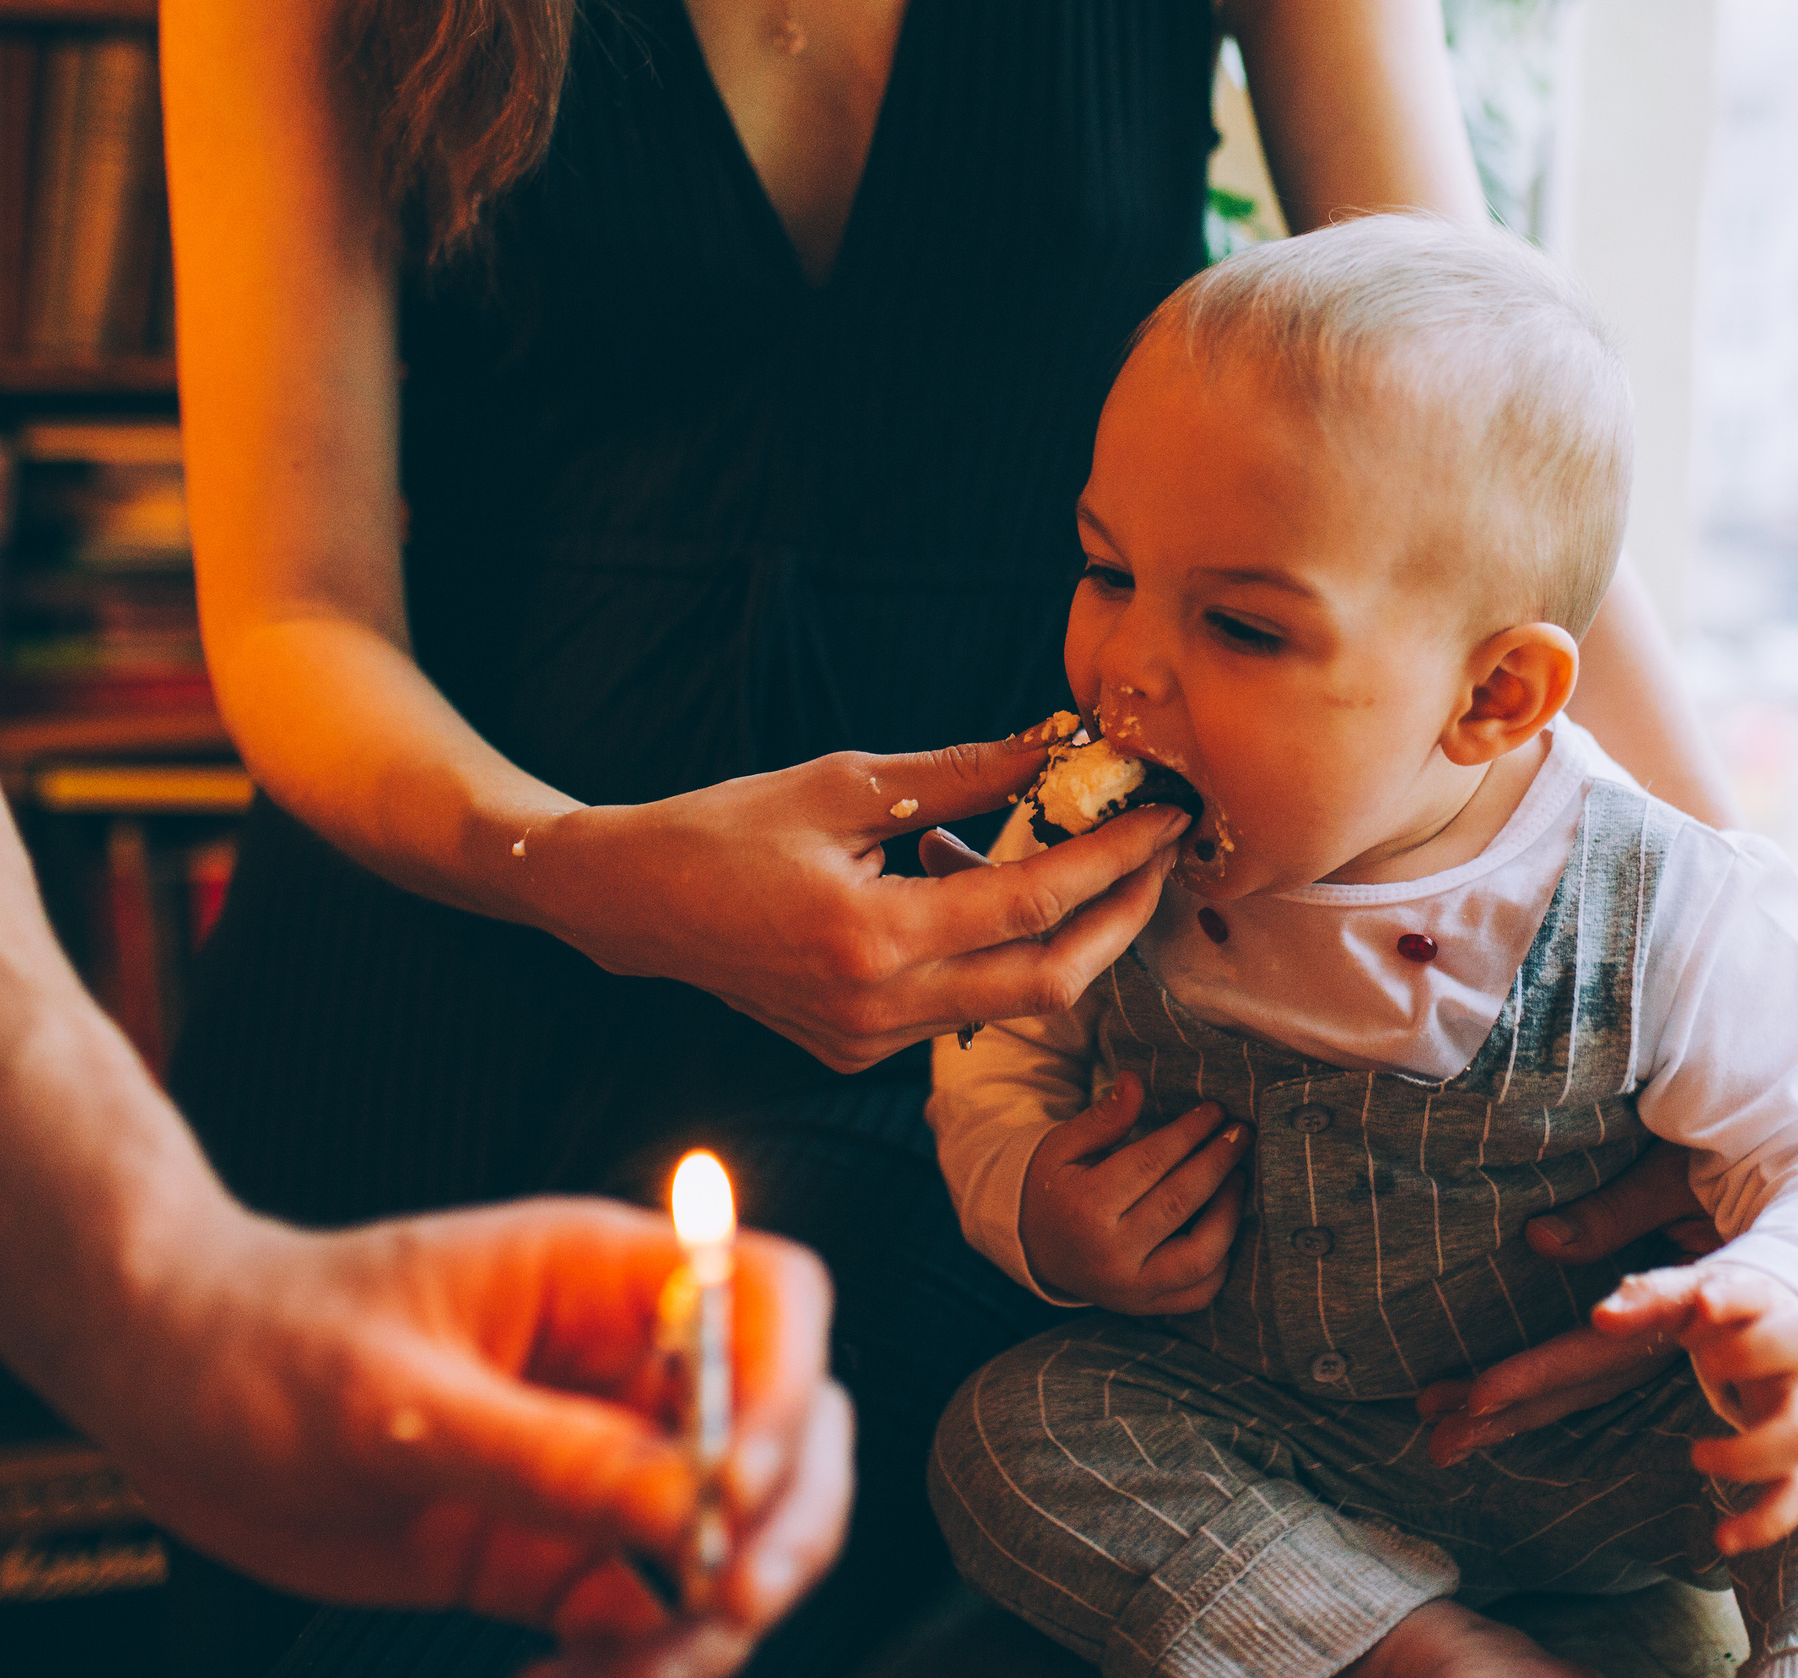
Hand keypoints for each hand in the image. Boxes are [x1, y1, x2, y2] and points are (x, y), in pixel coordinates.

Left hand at [81, 1199, 848, 1677]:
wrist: (158, 1388)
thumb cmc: (259, 1337)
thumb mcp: (392, 1400)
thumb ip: (546, 1456)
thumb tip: (686, 1508)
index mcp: (601, 1277)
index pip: (766, 1297)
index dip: (785, 1384)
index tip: (737, 1483)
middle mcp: (621, 1366)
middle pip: (784, 1430)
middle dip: (782, 1524)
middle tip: (727, 1604)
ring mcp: (593, 1464)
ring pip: (719, 1541)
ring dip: (701, 1622)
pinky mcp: (549, 1551)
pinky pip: (635, 1617)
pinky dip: (628, 1668)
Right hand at [526, 738, 1189, 1072]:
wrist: (633, 902)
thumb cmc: (728, 827)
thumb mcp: (844, 783)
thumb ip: (962, 774)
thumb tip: (1059, 746)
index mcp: (871, 936)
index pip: (1033, 904)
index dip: (1113, 860)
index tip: (1165, 817)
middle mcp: (876, 1007)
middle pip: (1050, 981)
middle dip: (1121, 919)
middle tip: (1161, 857)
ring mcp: (867, 1041)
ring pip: (1012, 1000)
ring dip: (1063, 935)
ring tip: (1081, 859)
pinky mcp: (857, 1051)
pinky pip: (961, 1007)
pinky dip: (994, 952)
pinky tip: (979, 888)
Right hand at [1020, 1073, 1251, 1312]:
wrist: (1032, 1247)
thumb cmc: (1053, 1187)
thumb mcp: (1064, 1146)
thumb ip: (1102, 1118)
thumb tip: (1134, 1081)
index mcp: (1086, 1209)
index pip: (1152, 1162)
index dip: (1189, 1132)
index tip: (1215, 1110)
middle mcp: (1111, 1255)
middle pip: (1181, 1202)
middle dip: (1218, 1162)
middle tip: (1241, 1133)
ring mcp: (1131, 1289)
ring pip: (1201, 1257)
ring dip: (1230, 1212)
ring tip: (1239, 1176)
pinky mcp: (1147, 1307)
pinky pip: (1200, 1292)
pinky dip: (1221, 1259)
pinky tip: (1227, 1222)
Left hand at [1417, 1142, 1725, 1462]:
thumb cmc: (1736, 1172)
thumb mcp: (1673, 1183)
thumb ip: (1613, 1214)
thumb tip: (1538, 1239)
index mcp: (1683, 1303)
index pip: (1599, 1350)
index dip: (1538, 1374)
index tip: (1477, 1398)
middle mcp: (1676, 1335)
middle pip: (1584, 1381)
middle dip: (1510, 1411)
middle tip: (1437, 1438)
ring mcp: (1674, 1340)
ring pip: (1589, 1384)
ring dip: (1518, 1411)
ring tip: (1444, 1434)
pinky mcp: (1669, 1333)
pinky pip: (1603, 1373)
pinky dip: (1550, 1393)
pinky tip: (1492, 1415)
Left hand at [1591, 1265, 1797, 1555]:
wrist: (1795, 1347)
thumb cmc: (1730, 1318)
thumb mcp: (1691, 1298)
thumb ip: (1647, 1300)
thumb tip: (1603, 1317)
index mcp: (1763, 1302)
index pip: (1754, 1293)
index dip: (1732, 1300)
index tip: (1702, 1305)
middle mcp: (1795, 1352)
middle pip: (1794, 1343)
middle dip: (1742, 1355)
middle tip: (1704, 1362)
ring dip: (1750, 1451)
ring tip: (1698, 1457)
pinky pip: (1796, 1492)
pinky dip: (1765, 1521)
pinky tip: (1723, 1540)